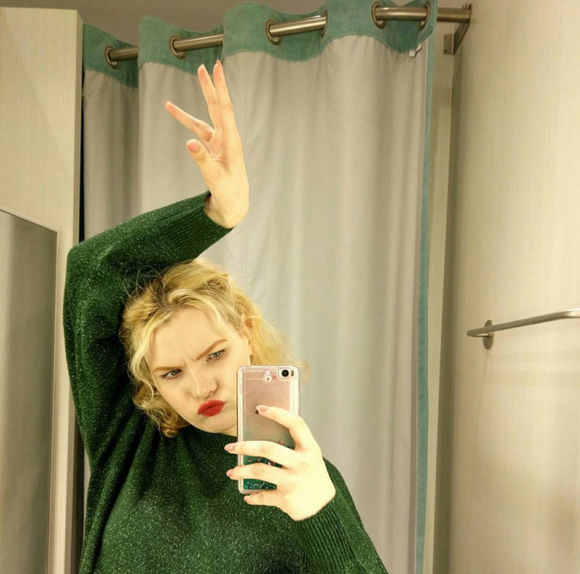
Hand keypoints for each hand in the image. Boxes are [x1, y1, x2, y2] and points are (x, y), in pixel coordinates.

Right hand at [164, 60, 248, 227]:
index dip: (220, 88)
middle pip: (217, 107)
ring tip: (170, 100)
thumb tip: (188, 142)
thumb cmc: (228, 191)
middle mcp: (226, 137)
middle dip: (210, 88)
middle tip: (205, 67)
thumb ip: (202, 159)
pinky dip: (186, 121)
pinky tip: (172, 110)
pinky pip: (197, 130)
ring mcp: (219, 142)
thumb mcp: (214, 176)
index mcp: (231, 141)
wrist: (234, 203)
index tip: (217, 69)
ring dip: (190, 109)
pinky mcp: (213, 148)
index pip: (224, 109)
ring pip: (204, 118)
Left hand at [225, 406, 336, 520]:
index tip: (260, 409)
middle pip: (268, 449)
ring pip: (260, 471)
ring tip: (232, 472)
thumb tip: (263, 433)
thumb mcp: (311, 456)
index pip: (296, 424)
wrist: (325, 507)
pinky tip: (248, 495)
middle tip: (231, 447)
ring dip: (241, 471)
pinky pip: (263, 496)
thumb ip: (294, 445)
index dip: (278, 414)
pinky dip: (252, 496)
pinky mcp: (287, 499)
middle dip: (245, 446)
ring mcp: (294, 482)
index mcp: (310, 448)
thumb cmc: (313, 476)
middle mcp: (302, 463)